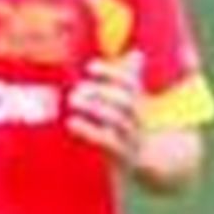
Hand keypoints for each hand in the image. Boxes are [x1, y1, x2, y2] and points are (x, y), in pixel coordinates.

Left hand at [67, 51, 142, 168]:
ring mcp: (130, 137)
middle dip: (103, 92)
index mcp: (136, 102)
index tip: (89, 67)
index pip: (130, 83)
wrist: (142, 161)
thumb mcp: (127, 103)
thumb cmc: (125, 127)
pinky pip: (108, 143)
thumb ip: (128, 79)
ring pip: (119, 120)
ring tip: (72, 99)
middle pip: (127, 101)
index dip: (112, 73)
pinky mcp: (120, 155)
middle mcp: (136, 118)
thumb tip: (137, 52)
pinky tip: (71, 122)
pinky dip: (90, 131)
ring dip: (95, 108)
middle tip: (77, 89)